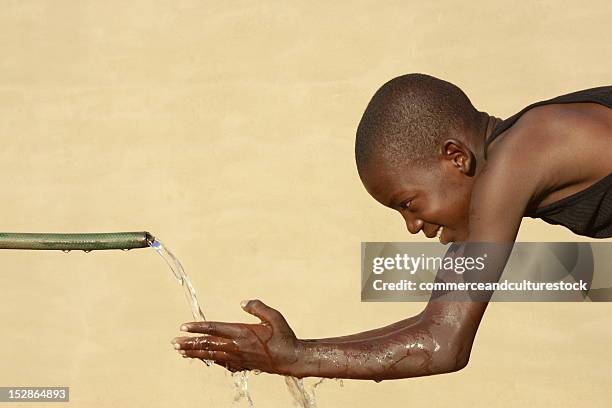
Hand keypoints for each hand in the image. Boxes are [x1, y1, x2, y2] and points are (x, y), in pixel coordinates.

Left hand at [172, 299, 299, 374]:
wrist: (292, 359)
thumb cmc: (284, 336)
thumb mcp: (274, 316)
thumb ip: (257, 307)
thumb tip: (243, 302)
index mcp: (243, 332)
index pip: (215, 329)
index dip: (198, 328)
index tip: (184, 326)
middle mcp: (238, 346)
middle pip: (208, 344)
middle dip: (189, 343)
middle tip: (174, 343)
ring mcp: (238, 358)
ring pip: (212, 355)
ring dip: (195, 353)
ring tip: (181, 352)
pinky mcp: (242, 365)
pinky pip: (221, 362)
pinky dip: (210, 359)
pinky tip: (203, 358)